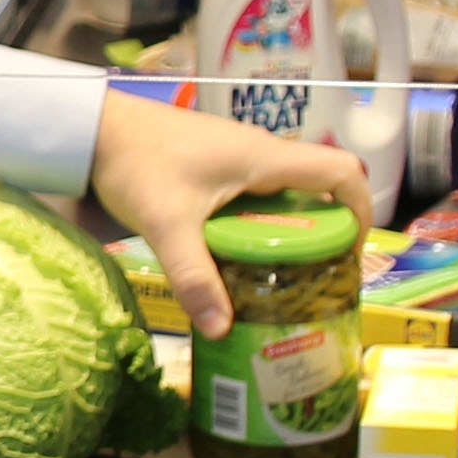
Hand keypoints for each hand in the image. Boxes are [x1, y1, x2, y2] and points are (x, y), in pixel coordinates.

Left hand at [85, 89, 372, 336]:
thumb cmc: (137, 163)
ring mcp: (239, 157)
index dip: (362, 207)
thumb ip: (195, 277)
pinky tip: (242, 256)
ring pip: (287, 193)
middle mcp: (261, 154)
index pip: (342, 171)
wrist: (95, 127)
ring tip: (283, 276)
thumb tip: (221, 329)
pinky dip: (264, 223)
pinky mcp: (218, 164)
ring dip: (293, 229)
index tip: (354, 248)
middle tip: (317, 277)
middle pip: (319, 188)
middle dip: (327, 231)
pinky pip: (260, 194)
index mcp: (265, 159)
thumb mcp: (168, 225)